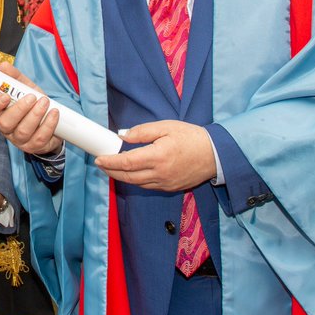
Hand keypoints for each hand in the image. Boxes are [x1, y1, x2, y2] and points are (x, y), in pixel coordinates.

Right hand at [0, 63, 62, 155]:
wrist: (52, 121)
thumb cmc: (34, 104)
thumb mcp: (26, 89)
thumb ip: (16, 78)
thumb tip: (4, 66)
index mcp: (0, 113)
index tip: (5, 95)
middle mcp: (7, 129)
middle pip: (5, 123)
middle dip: (19, 109)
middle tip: (32, 97)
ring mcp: (20, 140)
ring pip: (23, 131)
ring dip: (35, 115)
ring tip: (45, 102)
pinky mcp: (34, 146)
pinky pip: (40, 138)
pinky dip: (48, 124)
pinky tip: (54, 113)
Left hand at [94, 120, 215, 191]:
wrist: (215, 154)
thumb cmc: (191, 137)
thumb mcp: (166, 127)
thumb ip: (143, 131)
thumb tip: (123, 136)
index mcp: (158, 156)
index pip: (127, 162)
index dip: (110, 162)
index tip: (99, 158)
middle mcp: (160, 173)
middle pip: (128, 177)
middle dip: (111, 171)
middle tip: (100, 164)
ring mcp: (165, 183)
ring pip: (136, 183)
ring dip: (121, 177)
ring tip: (112, 168)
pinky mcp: (170, 188)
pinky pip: (147, 186)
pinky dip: (135, 180)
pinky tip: (131, 173)